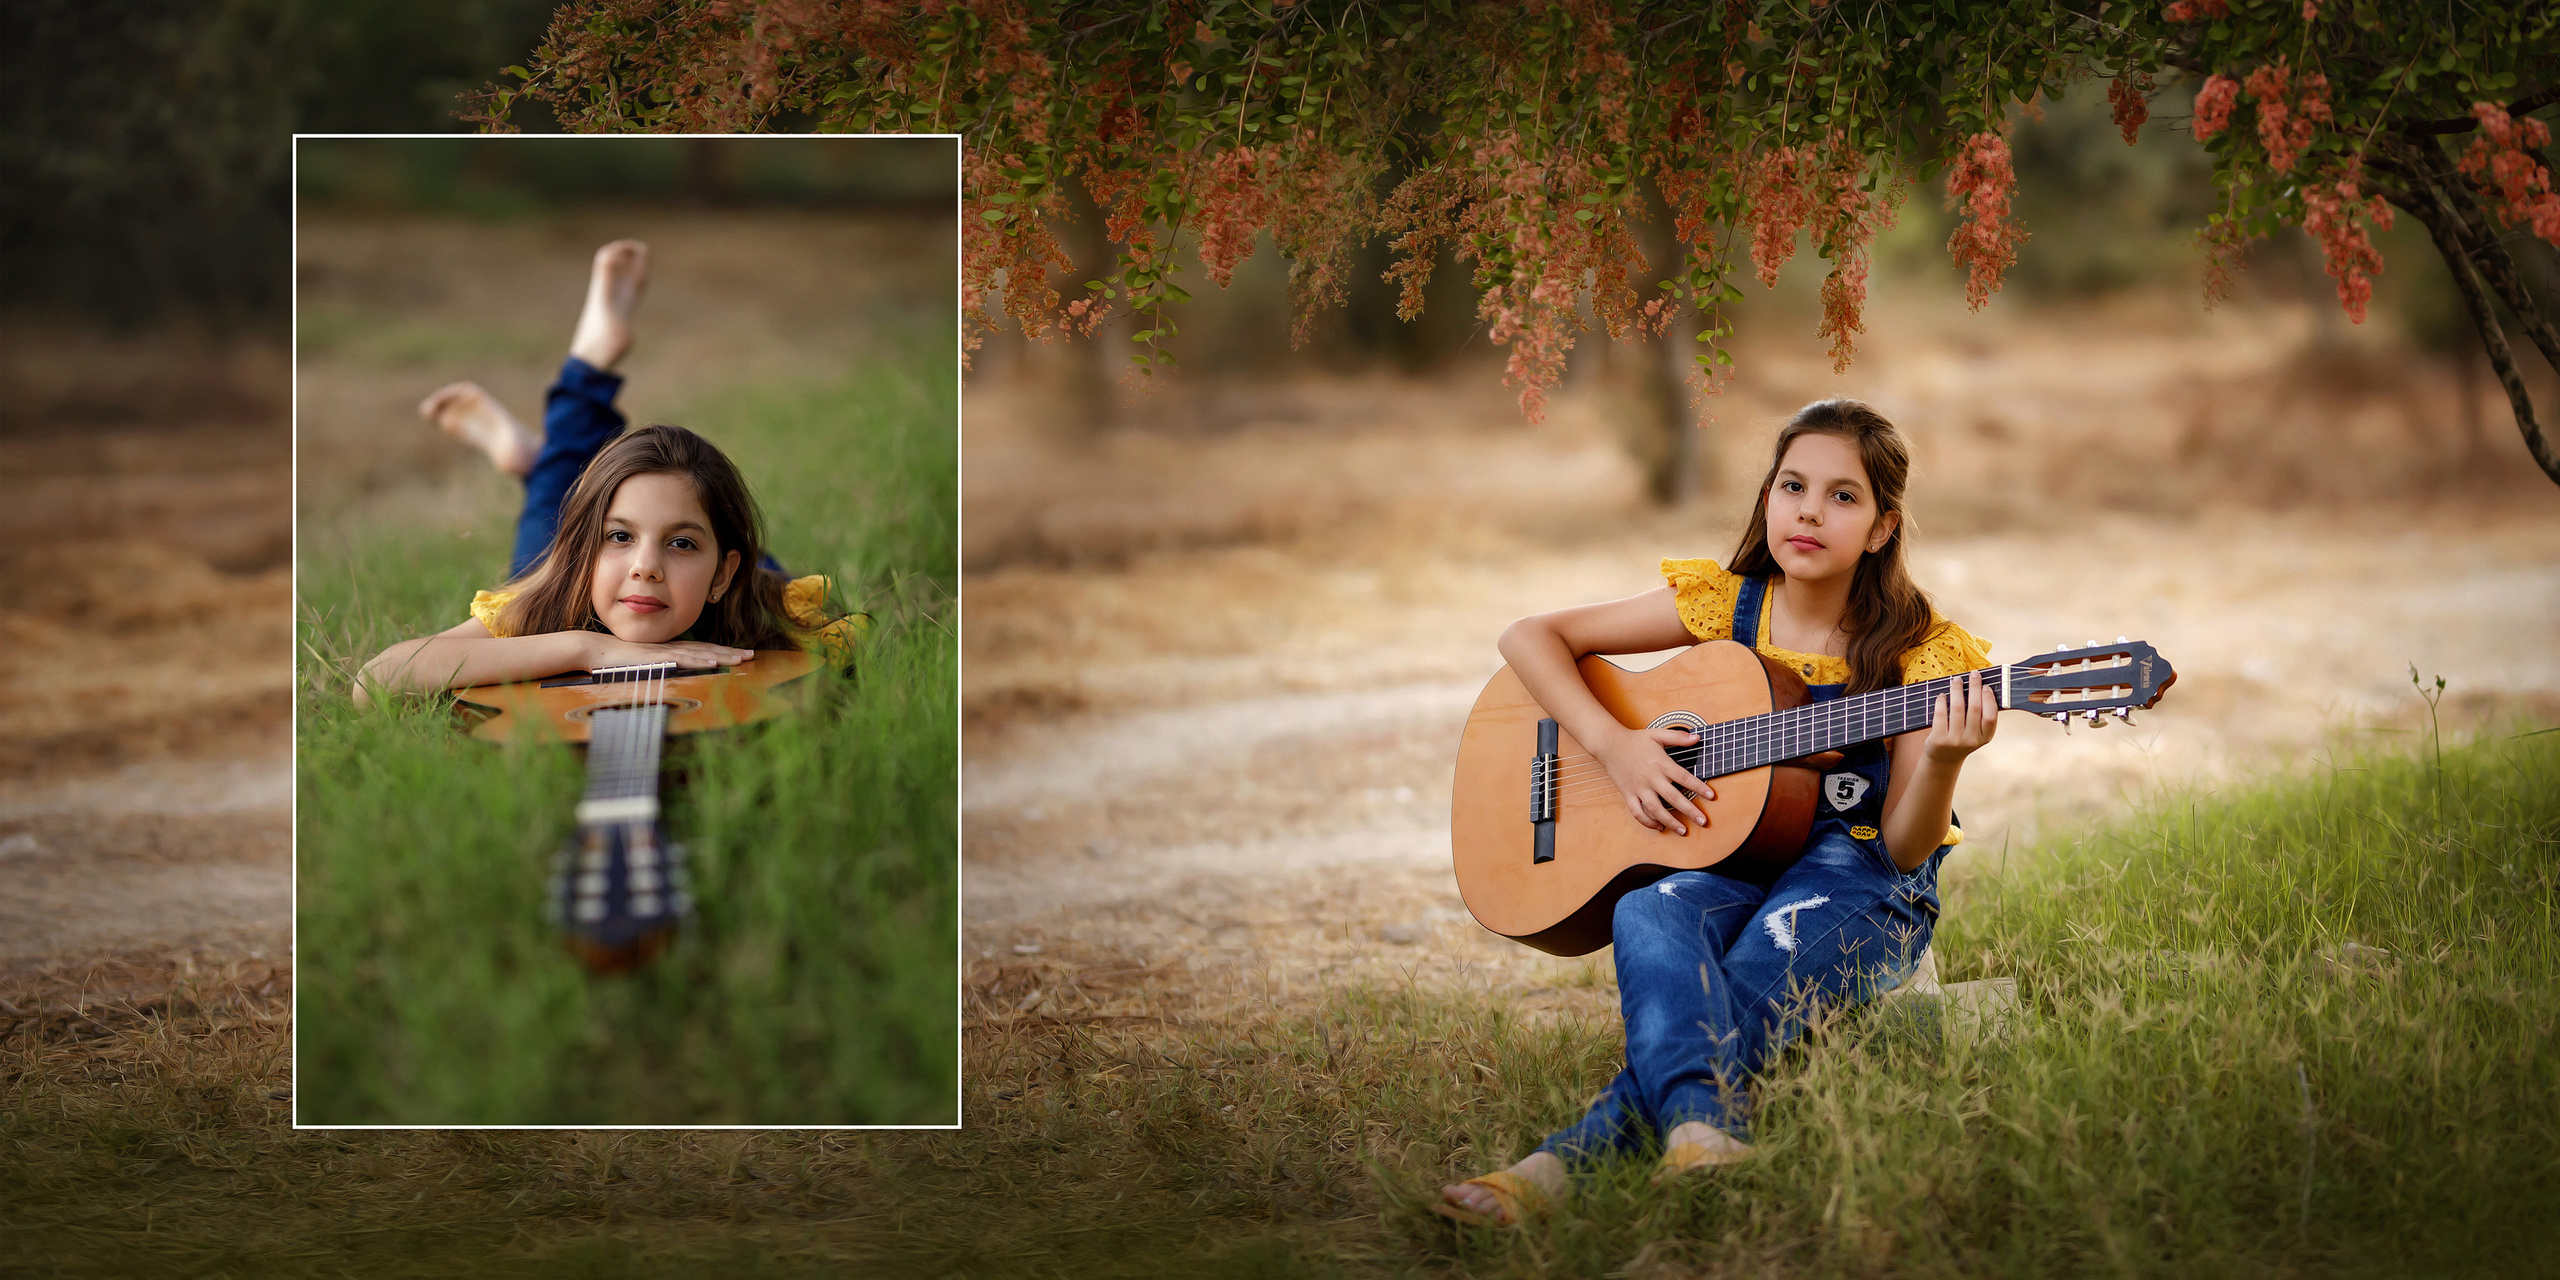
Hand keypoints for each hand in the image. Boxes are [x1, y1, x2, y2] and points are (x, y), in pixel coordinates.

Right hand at [588, 635, 755, 670]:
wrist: (594, 651)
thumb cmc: (616, 660)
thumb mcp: (642, 664)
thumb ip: (657, 667)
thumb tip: (669, 673)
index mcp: (669, 650)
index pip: (701, 650)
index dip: (722, 652)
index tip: (740, 655)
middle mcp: (671, 648)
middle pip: (707, 650)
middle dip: (730, 653)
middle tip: (752, 656)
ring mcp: (665, 652)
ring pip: (700, 653)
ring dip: (723, 655)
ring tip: (742, 659)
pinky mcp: (657, 658)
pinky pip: (682, 659)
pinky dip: (700, 661)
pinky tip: (714, 662)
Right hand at [1595, 726, 1716, 836]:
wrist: (1609, 745)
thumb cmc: (1635, 740)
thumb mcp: (1657, 734)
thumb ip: (1678, 737)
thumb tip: (1698, 737)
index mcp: (1660, 763)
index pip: (1684, 778)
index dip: (1699, 788)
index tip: (1712, 797)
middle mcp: (1650, 778)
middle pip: (1673, 798)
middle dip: (1690, 811)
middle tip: (1703, 821)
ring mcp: (1638, 788)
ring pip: (1656, 810)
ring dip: (1671, 822)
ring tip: (1683, 831)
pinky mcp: (1628, 795)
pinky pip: (1638, 813)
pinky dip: (1648, 822)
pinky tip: (1659, 827)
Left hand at [1923, 668, 1998, 764]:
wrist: (1943, 759)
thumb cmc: (1962, 738)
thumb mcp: (1976, 733)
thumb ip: (1980, 716)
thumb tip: (1981, 686)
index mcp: (1985, 737)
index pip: (1991, 716)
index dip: (1989, 699)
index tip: (1986, 686)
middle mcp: (1971, 740)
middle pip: (1975, 708)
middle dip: (1975, 688)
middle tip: (1974, 674)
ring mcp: (1955, 741)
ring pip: (1957, 708)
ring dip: (1957, 690)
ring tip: (1956, 680)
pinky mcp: (1939, 739)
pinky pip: (1941, 714)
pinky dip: (1942, 701)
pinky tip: (1943, 694)